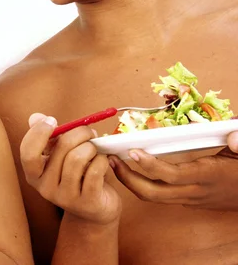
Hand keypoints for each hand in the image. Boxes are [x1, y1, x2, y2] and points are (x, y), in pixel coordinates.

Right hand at [20, 114, 120, 224]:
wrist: (95, 209)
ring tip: (95, 149)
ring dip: (91, 147)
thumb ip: (48, 137)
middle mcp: (45, 188)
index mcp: (34, 174)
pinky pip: (95, 170)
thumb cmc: (76, 175)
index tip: (52, 120)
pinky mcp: (87, 202)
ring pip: (78, 158)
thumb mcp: (59, 156)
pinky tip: (103, 161)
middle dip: (79, 132)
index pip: (28, 153)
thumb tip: (35, 117)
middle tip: (89, 132)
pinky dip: (102, 160)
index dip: (38, 133)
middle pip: (60, 148)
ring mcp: (66, 197)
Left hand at [110, 141, 237, 210]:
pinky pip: (160, 196)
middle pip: (153, 193)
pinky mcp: (188, 200)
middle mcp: (194, 191)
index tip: (132, 151)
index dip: (150, 165)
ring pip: (154, 197)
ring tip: (115, 163)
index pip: (171, 175)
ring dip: (131, 182)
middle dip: (128, 179)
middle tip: (110, 160)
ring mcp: (190, 199)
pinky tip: (133, 169)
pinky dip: (143, 184)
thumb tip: (232, 136)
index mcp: (206, 175)